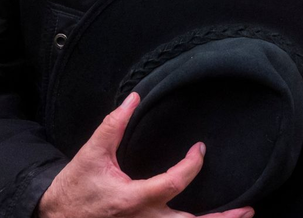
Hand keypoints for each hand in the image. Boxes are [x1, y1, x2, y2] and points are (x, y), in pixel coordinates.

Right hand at [39, 93, 253, 217]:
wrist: (55, 216)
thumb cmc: (75, 187)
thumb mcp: (92, 154)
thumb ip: (114, 125)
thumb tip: (134, 97)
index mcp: (133, 199)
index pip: (174, 184)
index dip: (192, 166)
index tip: (200, 149)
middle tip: (247, 210)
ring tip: (243, 216)